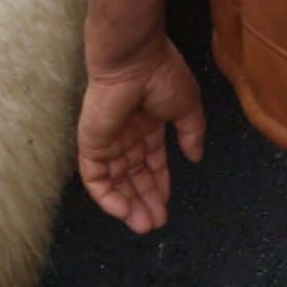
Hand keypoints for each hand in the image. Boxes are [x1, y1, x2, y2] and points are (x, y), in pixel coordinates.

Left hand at [74, 37, 206, 233]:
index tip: (168, 203)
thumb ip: (191, 133)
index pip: (151, 160)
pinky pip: (96, 178)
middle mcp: (126, 134)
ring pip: (115, 181)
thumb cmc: (161, 75)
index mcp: (147, 122)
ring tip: (143, 225)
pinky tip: (124, 212)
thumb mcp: (187, 106)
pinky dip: (107, 198)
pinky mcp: (91, 144)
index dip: (159, 182)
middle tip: (155, 223)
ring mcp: (108, 140)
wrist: (133, 61)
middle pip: (134, 175)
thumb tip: (195, 157)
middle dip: (145, 199)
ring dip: (128, 205)